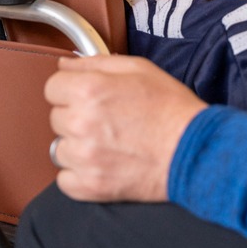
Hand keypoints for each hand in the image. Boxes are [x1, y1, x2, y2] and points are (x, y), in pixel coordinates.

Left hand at [45, 55, 205, 201]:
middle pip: (56, 117)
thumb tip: (65, 63)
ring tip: (107, 143)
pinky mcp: (90, 185)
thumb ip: (95, 62)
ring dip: (77, 146)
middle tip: (106, 119)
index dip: (70, 89)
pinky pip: (64, 179)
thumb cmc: (171, 108)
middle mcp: (82, 122)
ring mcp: (84, 157)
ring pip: (59, 148)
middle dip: (76, 116)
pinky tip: (102, 163)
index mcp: (90, 90)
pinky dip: (79, 174)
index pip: (52, 87)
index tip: (84, 96)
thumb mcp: (138, 68)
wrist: (194, 150)